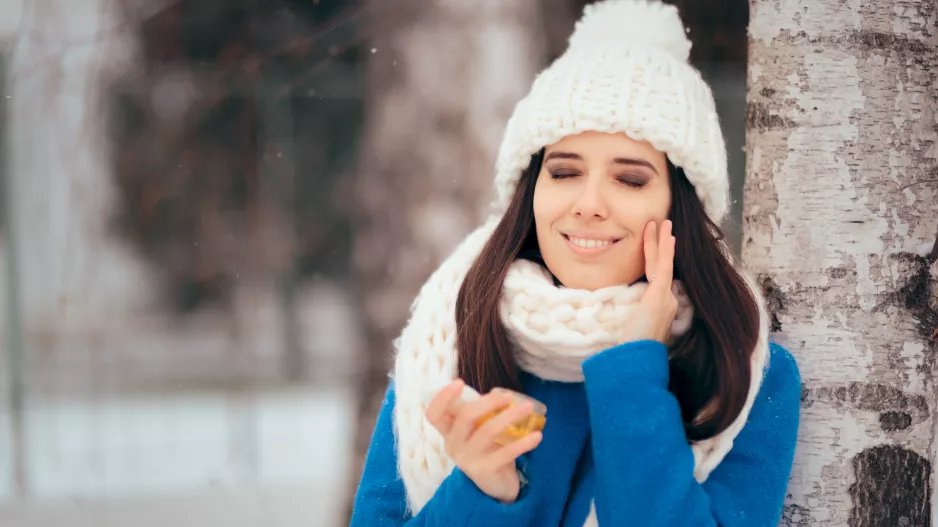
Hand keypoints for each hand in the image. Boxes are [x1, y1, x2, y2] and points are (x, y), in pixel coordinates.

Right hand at [425, 380, 542, 503]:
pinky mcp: (484, 471)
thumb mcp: (478, 431)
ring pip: (487, 431)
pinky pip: (505, 453)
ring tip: (528, 408)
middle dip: (489, 402)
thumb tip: (499, 393)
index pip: (434, 414)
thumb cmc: (487, 449)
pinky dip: (523, 443)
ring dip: (510, 416)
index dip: (443, 397)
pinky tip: (537, 436)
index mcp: (448, 432)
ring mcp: (467, 460)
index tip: (459, 382)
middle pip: (465, 416)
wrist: (495, 485)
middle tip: (509, 396)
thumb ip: (481, 413)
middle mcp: (453, 445)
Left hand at [619, 220, 678, 343]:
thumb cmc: (631, 348)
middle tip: (663, 225)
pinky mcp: (659, 297)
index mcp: (662, 308)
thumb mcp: (633, 329)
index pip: (658, 277)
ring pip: (663, 264)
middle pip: (662, 267)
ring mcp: (666, 299)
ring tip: (662, 223)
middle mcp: (668, 301)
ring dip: (661, 242)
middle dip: (662, 245)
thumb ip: (635, 316)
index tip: (658, 246)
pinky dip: (665, 252)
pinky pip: (663, 269)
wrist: (636, 359)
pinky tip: (668, 237)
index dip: (658, 259)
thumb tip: (629, 310)